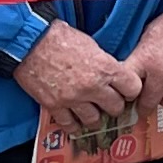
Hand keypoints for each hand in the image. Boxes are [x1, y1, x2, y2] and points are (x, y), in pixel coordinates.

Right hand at [15, 20, 142, 133]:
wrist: (30, 40)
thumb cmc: (59, 37)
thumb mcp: (91, 45)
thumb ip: (105, 64)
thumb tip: (113, 75)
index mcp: (105, 68)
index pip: (133, 88)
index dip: (131, 90)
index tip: (126, 91)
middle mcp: (92, 86)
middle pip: (116, 107)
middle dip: (114, 105)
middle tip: (108, 101)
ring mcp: (73, 98)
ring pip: (94, 120)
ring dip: (94, 117)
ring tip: (91, 111)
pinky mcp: (55, 106)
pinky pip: (70, 125)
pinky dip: (74, 125)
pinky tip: (75, 121)